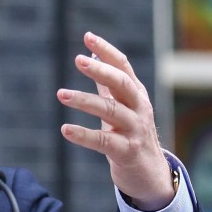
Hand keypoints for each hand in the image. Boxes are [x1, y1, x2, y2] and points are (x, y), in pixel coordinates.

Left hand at [56, 32, 173, 210]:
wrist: (149, 174)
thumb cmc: (131, 135)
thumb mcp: (122, 107)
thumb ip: (108, 85)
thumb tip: (94, 57)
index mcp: (135, 95)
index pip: (123, 66)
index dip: (106, 51)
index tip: (88, 37)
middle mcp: (138, 108)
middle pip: (121, 84)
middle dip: (100, 70)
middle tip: (78, 59)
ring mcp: (134, 130)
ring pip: (110, 110)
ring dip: (84, 100)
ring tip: (61, 94)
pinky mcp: (126, 151)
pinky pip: (103, 141)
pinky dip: (83, 134)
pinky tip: (65, 129)